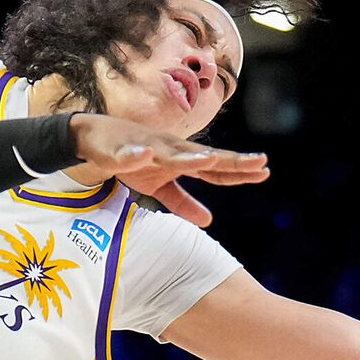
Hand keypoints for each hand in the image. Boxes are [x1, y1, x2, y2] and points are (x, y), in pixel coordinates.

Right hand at [69, 116, 268, 227]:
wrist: (93, 138)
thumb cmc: (133, 158)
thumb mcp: (159, 186)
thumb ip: (184, 202)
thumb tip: (209, 221)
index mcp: (181, 159)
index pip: (215, 168)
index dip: (239, 171)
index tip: (265, 172)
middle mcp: (170, 149)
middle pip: (204, 157)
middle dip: (230, 160)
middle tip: (259, 161)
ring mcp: (146, 147)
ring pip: (169, 153)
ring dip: (188, 157)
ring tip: (209, 159)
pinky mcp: (120, 149)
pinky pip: (128, 154)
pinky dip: (134, 155)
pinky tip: (143, 155)